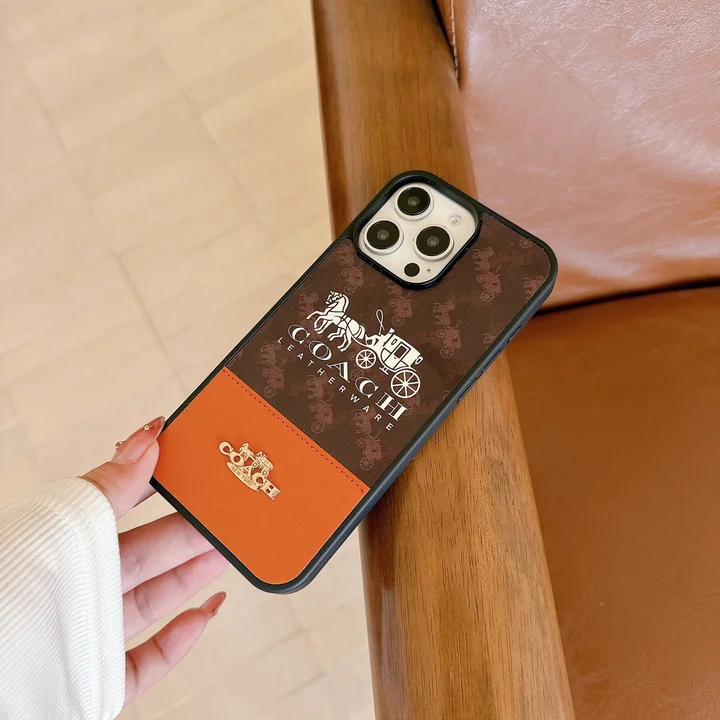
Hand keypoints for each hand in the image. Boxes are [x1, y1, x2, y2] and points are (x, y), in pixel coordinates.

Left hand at [83, 417, 228, 704]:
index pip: (113, 504)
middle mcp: (72, 589)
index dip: (153, 482)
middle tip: (223, 512)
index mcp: (59, 547)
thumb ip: (105, 490)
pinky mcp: (96, 682)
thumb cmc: (8, 598)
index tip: (189, 465)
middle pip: (142, 553)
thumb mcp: (57, 527)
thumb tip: (145, 444)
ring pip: (150, 600)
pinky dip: (180, 641)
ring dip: (192, 576)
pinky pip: (145, 662)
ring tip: (225, 552)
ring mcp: (85, 636)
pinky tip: (203, 614)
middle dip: (186, 530)